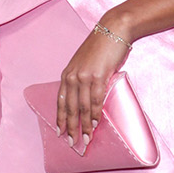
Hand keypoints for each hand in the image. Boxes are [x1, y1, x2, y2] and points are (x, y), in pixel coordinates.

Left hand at [57, 18, 132, 148]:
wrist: (113, 29)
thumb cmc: (102, 47)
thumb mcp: (86, 64)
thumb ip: (84, 80)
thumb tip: (88, 99)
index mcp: (67, 74)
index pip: (60, 101)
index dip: (60, 119)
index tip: (60, 133)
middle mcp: (72, 76)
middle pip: (69, 108)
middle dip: (70, 127)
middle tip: (72, 143)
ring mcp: (84, 76)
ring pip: (81, 107)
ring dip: (84, 125)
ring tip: (86, 139)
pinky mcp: (98, 76)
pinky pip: (95, 100)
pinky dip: (94, 114)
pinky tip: (94, 124)